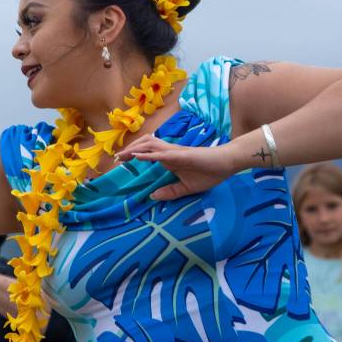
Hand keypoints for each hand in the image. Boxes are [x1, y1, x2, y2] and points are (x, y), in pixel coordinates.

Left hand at [116, 135, 236, 200]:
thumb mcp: (186, 188)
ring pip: (150, 145)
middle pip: (144, 145)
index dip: (132, 154)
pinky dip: (148, 155)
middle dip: (128, 150)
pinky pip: (162, 154)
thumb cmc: (209, 173)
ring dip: (134, 150)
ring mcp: (175, 152)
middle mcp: (169, 151)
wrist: (227, 164)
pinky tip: (138, 156)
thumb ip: (170, 192)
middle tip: (115, 159)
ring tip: (121, 156)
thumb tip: (153, 196)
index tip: (119, 161)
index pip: (146, 152)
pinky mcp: (182, 155)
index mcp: (169, 158)